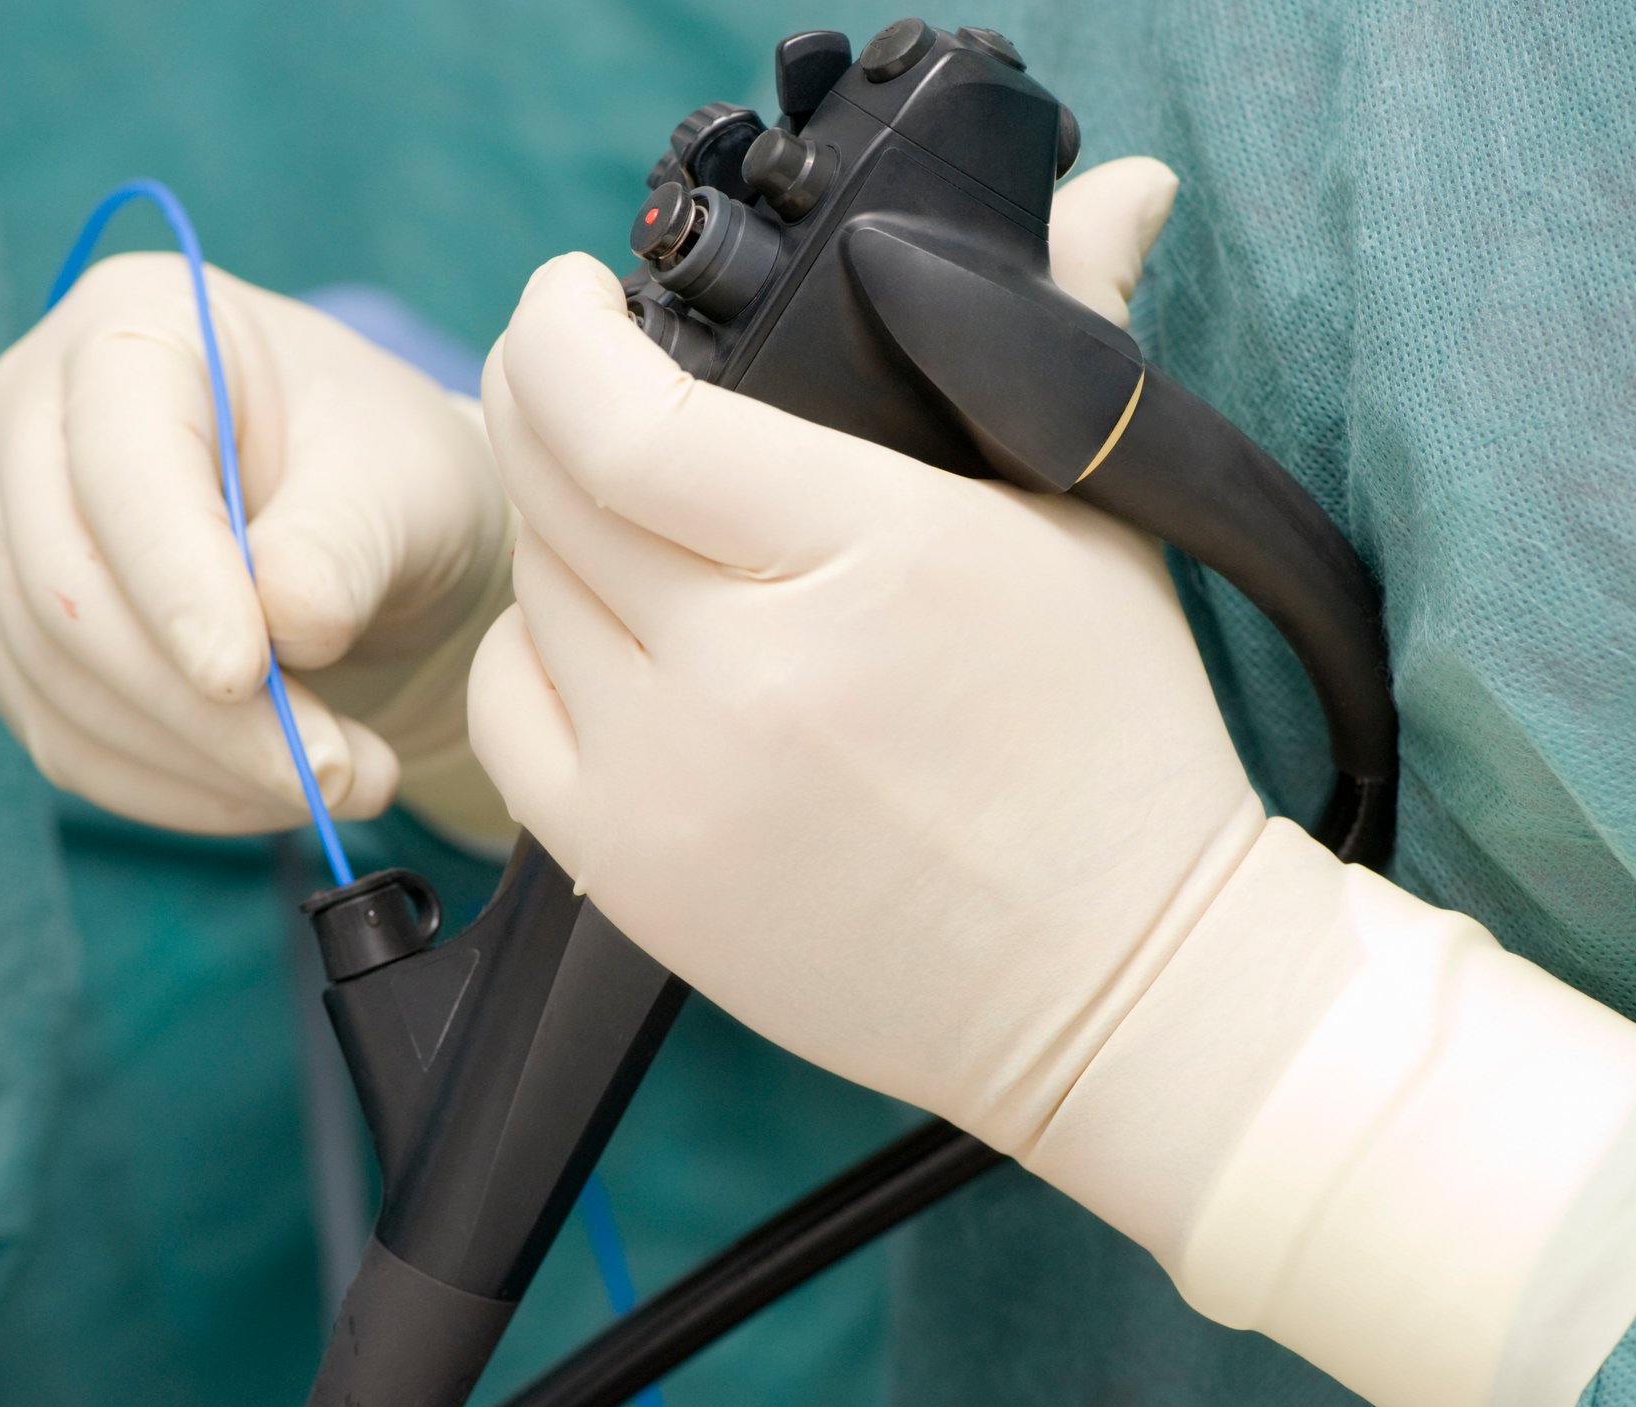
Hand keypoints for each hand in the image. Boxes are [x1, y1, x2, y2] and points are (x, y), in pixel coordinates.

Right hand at [0, 253, 512, 837]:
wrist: (371, 527)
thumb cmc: (388, 471)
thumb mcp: (406, 484)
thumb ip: (343, 545)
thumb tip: (284, 629)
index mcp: (135, 326)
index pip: (117, 462)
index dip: (174, 579)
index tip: (250, 678)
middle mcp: (34, 415)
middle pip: (62, 584)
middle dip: (197, 703)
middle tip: (330, 770)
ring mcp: (3, 529)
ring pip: (54, 676)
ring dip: (197, 760)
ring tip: (338, 781)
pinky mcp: (9, 634)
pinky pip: (62, 734)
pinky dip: (168, 786)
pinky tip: (266, 794)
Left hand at [467, 157, 1247, 1153]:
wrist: (1116, 990)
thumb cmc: (1120, 752)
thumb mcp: (1100, 526)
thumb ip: (1070, 336)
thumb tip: (1126, 186)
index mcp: (869, 555)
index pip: (624, 412)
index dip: (561, 325)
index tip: (576, 291)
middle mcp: (746, 673)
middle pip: (550, 485)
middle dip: (541, 397)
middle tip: (585, 376)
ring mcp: (673, 786)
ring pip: (529, 591)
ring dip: (553, 524)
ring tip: (624, 513)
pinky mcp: (636, 878)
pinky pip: (509, 716)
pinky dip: (531, 650)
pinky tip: (599, 635)